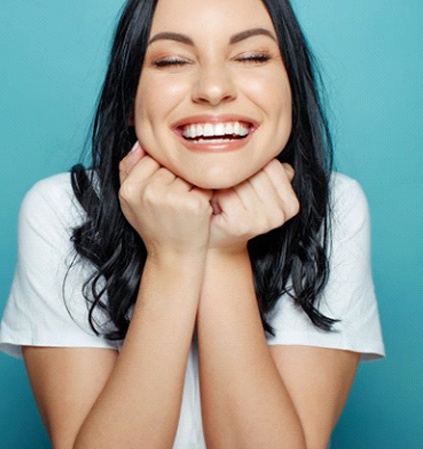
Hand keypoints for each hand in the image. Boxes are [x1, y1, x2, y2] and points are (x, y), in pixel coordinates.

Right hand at [118, 142, 212, 258]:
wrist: (172, 256)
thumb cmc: (154, 226)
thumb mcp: (130, 200)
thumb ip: (128, 169)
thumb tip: (140, 141)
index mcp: (129, 189)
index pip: (151, 157)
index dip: (161, 172)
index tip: (163, 189)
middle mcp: (148, 192)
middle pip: (170, 164)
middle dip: (176, 177)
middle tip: (174, 201)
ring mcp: (172, 198)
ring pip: (187, 172)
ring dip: (190, 184)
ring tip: (183, 205)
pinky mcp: (193, 204)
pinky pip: (203, 184)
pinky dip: (204, 194)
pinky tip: (196, 209)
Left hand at [209, 159, 299, 253]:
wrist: (219, 241)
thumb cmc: (235, 210)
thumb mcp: (258, 189)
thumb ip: (270, 171)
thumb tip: (274, 146)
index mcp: (291, 203)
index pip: (272, 165)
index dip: (250, 169)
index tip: (243, 183)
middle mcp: (281, 214)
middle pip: (256, 172)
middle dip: (237, 176)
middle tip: (229, 190)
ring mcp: (263, 221)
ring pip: (240, 181)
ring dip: (225, 185)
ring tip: (223, 197)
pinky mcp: (242, 224)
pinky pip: (226, 193)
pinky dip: (216, 196)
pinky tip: (217, 206)